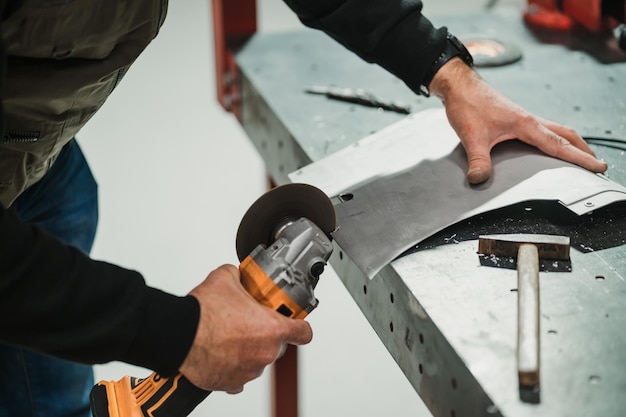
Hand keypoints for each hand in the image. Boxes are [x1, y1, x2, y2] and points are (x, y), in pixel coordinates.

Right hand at [179, 264, 312, 392]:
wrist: (179, 334)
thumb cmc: (203, 312)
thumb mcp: (226, 277)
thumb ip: (241, 276)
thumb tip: (239, 275)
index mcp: (273, 328)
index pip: (303, 332)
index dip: (299, 325)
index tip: (293, 322)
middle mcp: (265, 353)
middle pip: (277, 344)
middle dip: (265, 334)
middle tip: (248, 322)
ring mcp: (249, 370)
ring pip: (257, 359)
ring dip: (248, 350)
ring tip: (229, 336)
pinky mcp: (231, 383)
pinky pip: (239, 375)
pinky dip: (233, 366)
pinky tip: (222, 353)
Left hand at [429, 58, 607, 183]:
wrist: (459, 85)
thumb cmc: (467, 104)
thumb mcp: (471, 136)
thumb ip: (478, 161)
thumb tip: (479, 180)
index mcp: (526, 124)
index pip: (560, 145)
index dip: (580, 158)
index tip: (598, 167)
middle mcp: (529, 119)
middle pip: (566, 134)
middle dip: (583, 150)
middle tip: (596, 164)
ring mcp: (523, 117)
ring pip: (555, 130)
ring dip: (570, 142)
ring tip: (578, 156)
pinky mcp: (514, 117)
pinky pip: (542, 129)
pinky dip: (553, 138)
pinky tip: (546, 146)